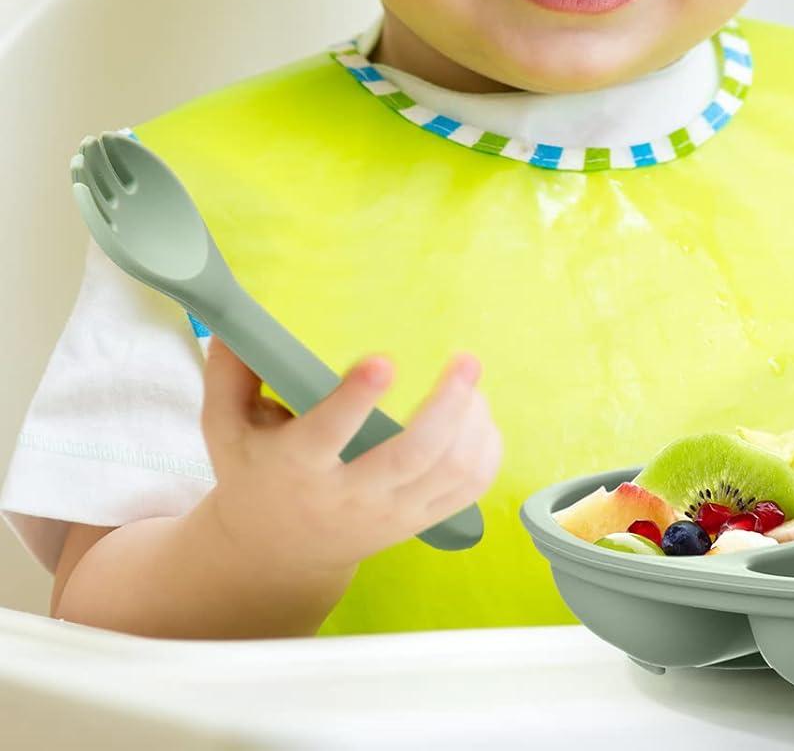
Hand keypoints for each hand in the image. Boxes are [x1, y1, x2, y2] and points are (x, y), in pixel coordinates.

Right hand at [199, 337, 502, 577]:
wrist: (274, 554)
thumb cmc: (254, 472)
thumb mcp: (225, 427)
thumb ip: (230, 374)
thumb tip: (235, 321)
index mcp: (296, 467)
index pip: (327, 434)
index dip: (355, 399)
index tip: (383, 360)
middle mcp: (348, 494)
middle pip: (411, 455)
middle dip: (447, 404)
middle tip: (465, 360)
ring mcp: (389, 513)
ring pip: (448, 472)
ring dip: (473, 423)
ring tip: (472, 381)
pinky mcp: (416, 522)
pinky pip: (467, 491)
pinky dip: (487, 452)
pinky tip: (481, 417)